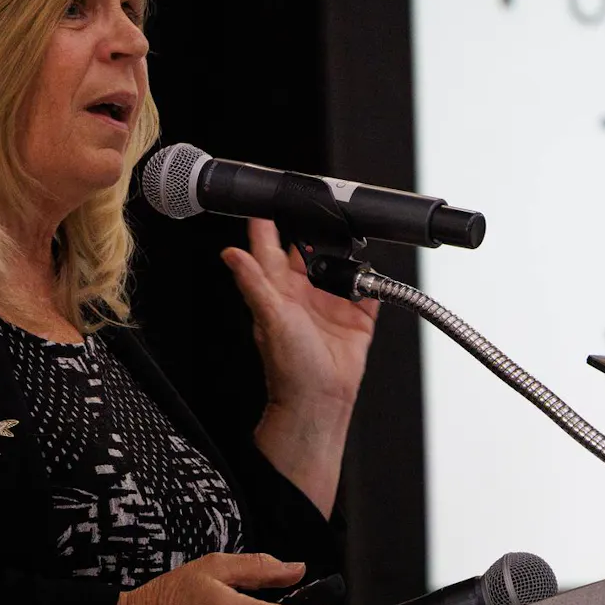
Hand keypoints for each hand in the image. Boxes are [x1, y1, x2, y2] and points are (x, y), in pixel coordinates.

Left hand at [221, 219, 377, 515]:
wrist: (319, 401)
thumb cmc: (288, 367)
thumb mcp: (268, 316)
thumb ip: (254, 282)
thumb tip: (231, 255)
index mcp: (278, 292)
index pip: (270, 250)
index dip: (269, 227)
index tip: (267, 203)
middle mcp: (304, 295)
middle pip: (310, 253)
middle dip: (317, 234)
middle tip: (321, 212)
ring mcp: (331, 305)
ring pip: (341, 269)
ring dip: (347, 256)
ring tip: (351, 238)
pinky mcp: (357, 319)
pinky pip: (368, 292)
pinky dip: (372, 281)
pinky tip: (372, 271)